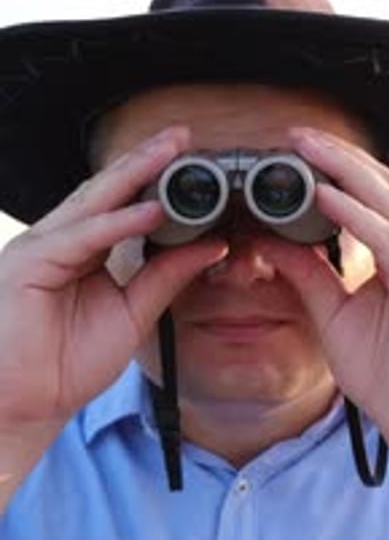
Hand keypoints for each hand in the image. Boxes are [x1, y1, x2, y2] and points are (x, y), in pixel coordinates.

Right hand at [0, 126, 226, 426]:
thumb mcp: (133, 314)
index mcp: (83, 250)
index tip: (192, 162)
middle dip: (147, 160)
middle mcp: (61, 240)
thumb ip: (166, 278)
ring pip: (94, 202)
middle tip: (183, 135)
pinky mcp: (30, 262)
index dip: (155, 181)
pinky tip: (150, 211)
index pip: (122, 205)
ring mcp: (42, 246)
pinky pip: (82, 236)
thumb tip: (210, 246)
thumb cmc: (68, 362)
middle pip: (109, 191)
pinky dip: (118, 223)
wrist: (27, 404)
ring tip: (171, 153)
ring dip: (134, 174)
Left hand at [257, 126, 388, 454]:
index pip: (372, 197)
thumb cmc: (383, 370)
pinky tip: (324, 197)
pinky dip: (356, 216)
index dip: (337, 168)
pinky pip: (388, 242)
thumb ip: (307, 274)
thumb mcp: (331, 312)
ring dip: (344, 171)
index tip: (296, 149)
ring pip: (387, 202)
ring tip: (306, 149)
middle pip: (381, 186)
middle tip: (296, 135)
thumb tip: (271, 240)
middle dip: (337, 157)